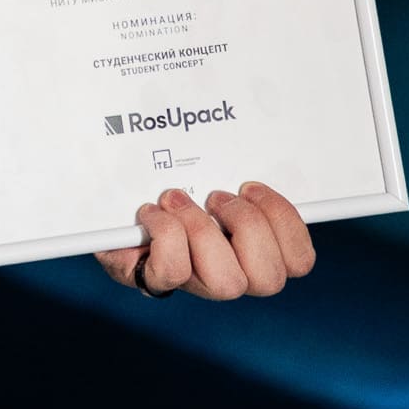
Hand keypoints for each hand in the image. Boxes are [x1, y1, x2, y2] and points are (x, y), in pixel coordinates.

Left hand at [93, 182, 316, 298]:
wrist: (110, 207)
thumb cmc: (163, 183)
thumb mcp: (204, 168)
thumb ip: (231, 161)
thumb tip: (250, 125)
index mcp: (252, 247)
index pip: (299, 261)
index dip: (286, 224)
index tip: (250, 185)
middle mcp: (230, 273)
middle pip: (270, 279)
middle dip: (247, 228)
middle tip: (215, 195)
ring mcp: (193, 282)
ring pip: (226, 283)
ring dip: (203, 232)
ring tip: (179, 200)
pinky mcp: (154, 280)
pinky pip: (173, 272)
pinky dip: (163, 234)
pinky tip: (150, 212)